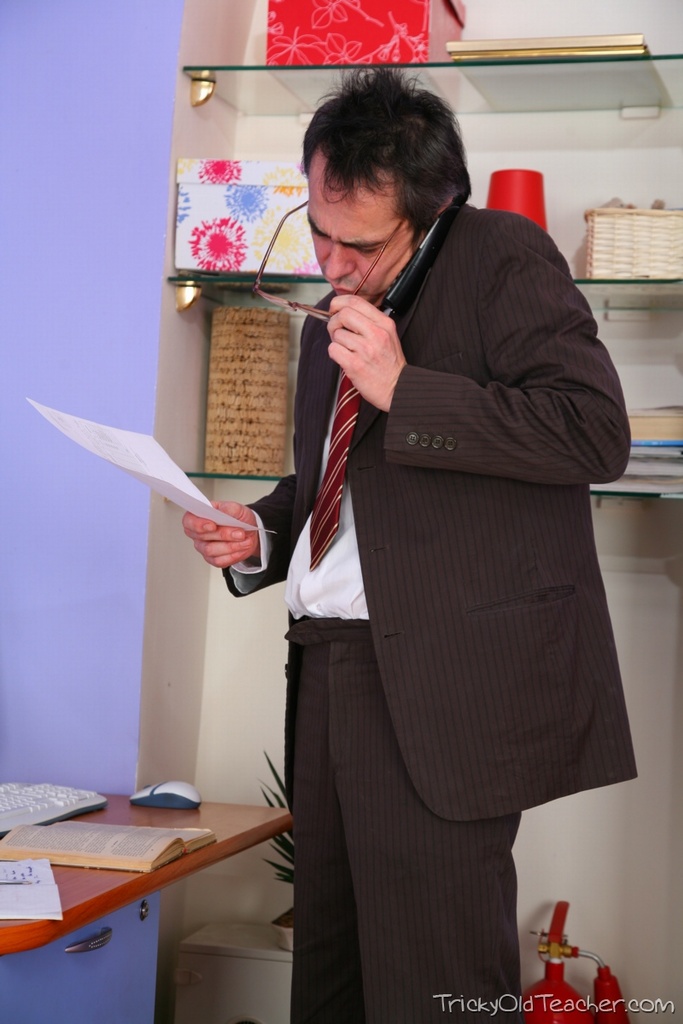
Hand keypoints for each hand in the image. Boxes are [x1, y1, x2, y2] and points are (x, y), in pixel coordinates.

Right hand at [182, 502, 259, 569]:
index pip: (189, 521)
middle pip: (202, 537)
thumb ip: (228, 508)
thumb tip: (222, 512)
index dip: (198, 524)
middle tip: (240, 532)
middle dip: (224, 534)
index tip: (212, 525)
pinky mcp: (212, 559)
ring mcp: (203, 547)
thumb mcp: (237, 508)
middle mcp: (198, 533)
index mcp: (199, 516)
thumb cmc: (238, 518)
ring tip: (243, 540)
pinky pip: (219, 561)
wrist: (249, 532)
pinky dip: (233, 554)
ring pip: (210, 550)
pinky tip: (240, 548)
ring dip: (230, 545)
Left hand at [327, 294, 406, 410]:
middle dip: (334, 322)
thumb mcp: (388, 335)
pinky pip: (333, 350)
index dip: (339, 303)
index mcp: (384, 323)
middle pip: (343, 314)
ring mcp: (366, 349)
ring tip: (347, 350)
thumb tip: (343, 312)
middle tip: (337, 331)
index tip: (334, 310)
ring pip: (336, 334)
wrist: (397, 388)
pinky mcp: (355, 364)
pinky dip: (335, 354)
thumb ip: (369, 321)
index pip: (355, 301)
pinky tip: (345, 359)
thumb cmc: (390, 364)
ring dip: (336, 342)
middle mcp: (376, 334)